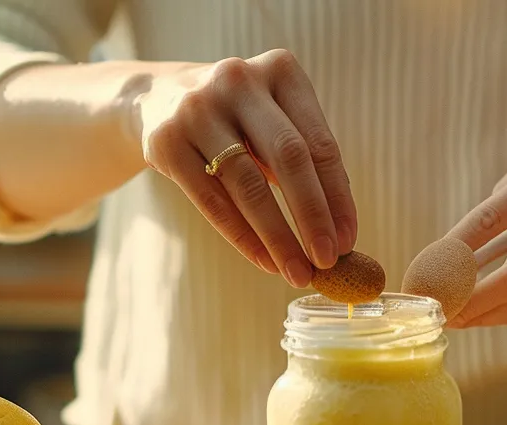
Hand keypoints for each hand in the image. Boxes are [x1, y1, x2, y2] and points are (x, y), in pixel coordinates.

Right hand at [134, 49, 357, 287]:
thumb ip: (305, 162)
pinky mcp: (165, 140)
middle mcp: (238, 80)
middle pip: (288, 157)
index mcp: (280, 71)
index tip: (349, 240)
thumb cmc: (237, 119)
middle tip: (329, 261)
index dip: (337, 197)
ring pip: (248, 183)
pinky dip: (242, 236)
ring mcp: (197, 108)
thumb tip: (339, 232)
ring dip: (278, 236)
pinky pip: (211, 199)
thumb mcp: (273, 120)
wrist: (158, 99)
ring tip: (297, 272)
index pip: (320, 143)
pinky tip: (263, 260)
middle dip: (313, 216)